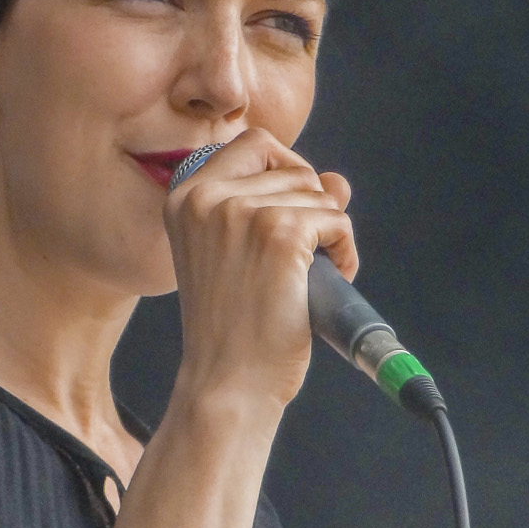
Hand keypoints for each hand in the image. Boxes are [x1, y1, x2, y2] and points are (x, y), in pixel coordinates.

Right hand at [163, 128, 353, 413]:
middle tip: (303, 257)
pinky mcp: (279, 233)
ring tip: (311, 278)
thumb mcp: (238, 257)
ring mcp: (243, 212)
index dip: (285, 171)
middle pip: (293, 168)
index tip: (288, 215)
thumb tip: (337, 181)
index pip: (253, 143)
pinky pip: (336, 220)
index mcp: (184, 197)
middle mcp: (207, 197)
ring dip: (329, 234)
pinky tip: (329, 279)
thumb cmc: (231, 329)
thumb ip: (279, 207)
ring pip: (319, 195)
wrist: (227, 383)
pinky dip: (344, 249)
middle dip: (311, 209)